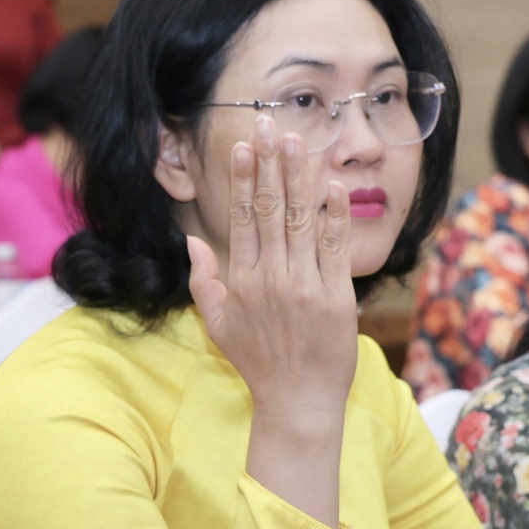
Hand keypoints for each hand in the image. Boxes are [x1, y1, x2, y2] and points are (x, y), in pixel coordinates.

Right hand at [187, 118, 358, 524]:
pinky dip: (335, 215)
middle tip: (270, 125)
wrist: (297, 403)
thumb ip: (204, 280)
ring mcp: (304, 286)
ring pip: (302, 220)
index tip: (246, 145)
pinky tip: (334, 184)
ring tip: (299, 141)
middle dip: (270, 163)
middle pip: (271, 209)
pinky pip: (335, 247)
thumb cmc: (258, 363)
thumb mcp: (218, 323)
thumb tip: (192, 242)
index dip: (245, 178)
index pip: (243, 218)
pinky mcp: (335, 297)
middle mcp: (271, 277)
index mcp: (242, 280)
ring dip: (301, 177)